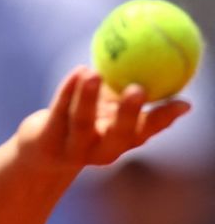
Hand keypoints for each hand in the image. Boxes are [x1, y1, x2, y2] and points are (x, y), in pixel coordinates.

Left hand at [17, 66, 190, 169]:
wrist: (41, 152)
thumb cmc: (84, 124)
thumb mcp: (109, 113)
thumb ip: (132, 99)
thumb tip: (174, 78)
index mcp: (121, 142)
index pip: (146, 131)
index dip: (164, 119)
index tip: (181, 103)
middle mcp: (101, 150)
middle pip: (118, 135)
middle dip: (129, 114)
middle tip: (138, 89)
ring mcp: (73, 147)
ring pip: (82, 122)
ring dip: (88, 98)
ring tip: (94, 72)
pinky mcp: (47, 139)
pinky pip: (59, 111)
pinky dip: (68, 90)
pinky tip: (77, 71)